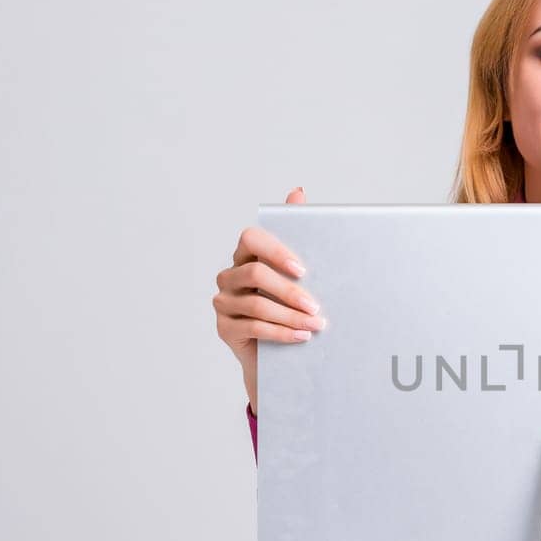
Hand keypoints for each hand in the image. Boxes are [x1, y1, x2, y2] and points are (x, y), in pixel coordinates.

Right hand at [213, 187, 326, 414]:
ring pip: (256, 304)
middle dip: (290, 292)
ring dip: (290, 316)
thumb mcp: (301, 272)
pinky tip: (302, 337)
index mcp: (247, 254)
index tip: (303, 269)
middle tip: (317, 307)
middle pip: (255, 275)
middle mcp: (230, 275)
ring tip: (316, 326)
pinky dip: (281, 333)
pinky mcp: (225, 327)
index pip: (252, 239)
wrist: (282, 349)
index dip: (276, 251)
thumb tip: (297, 191)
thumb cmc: (292, 303)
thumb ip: (299, 234)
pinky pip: (252, 327)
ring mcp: (224, 301)